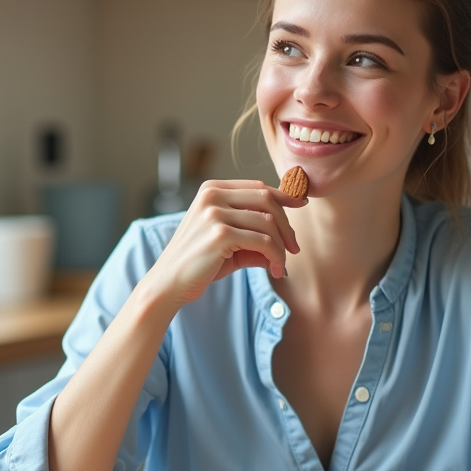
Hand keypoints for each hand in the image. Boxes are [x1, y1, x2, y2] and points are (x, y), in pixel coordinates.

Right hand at [144, 179, 305, 306]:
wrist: (169, 284)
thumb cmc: (199, 263)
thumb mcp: (229, 243)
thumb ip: (256, 235)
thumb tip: (290, 240)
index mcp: (211, 190)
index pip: (258, 187)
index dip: (283, 196)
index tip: (301, 205)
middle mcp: (212, 195)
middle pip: (267, 199)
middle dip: (286, 225)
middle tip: (294, 248)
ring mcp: (215, 213)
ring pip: (268, 222)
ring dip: (281, 247)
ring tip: (280, 265)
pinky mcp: (220, 234)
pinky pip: (263, 242)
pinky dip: (276, 257)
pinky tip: (275, 270)